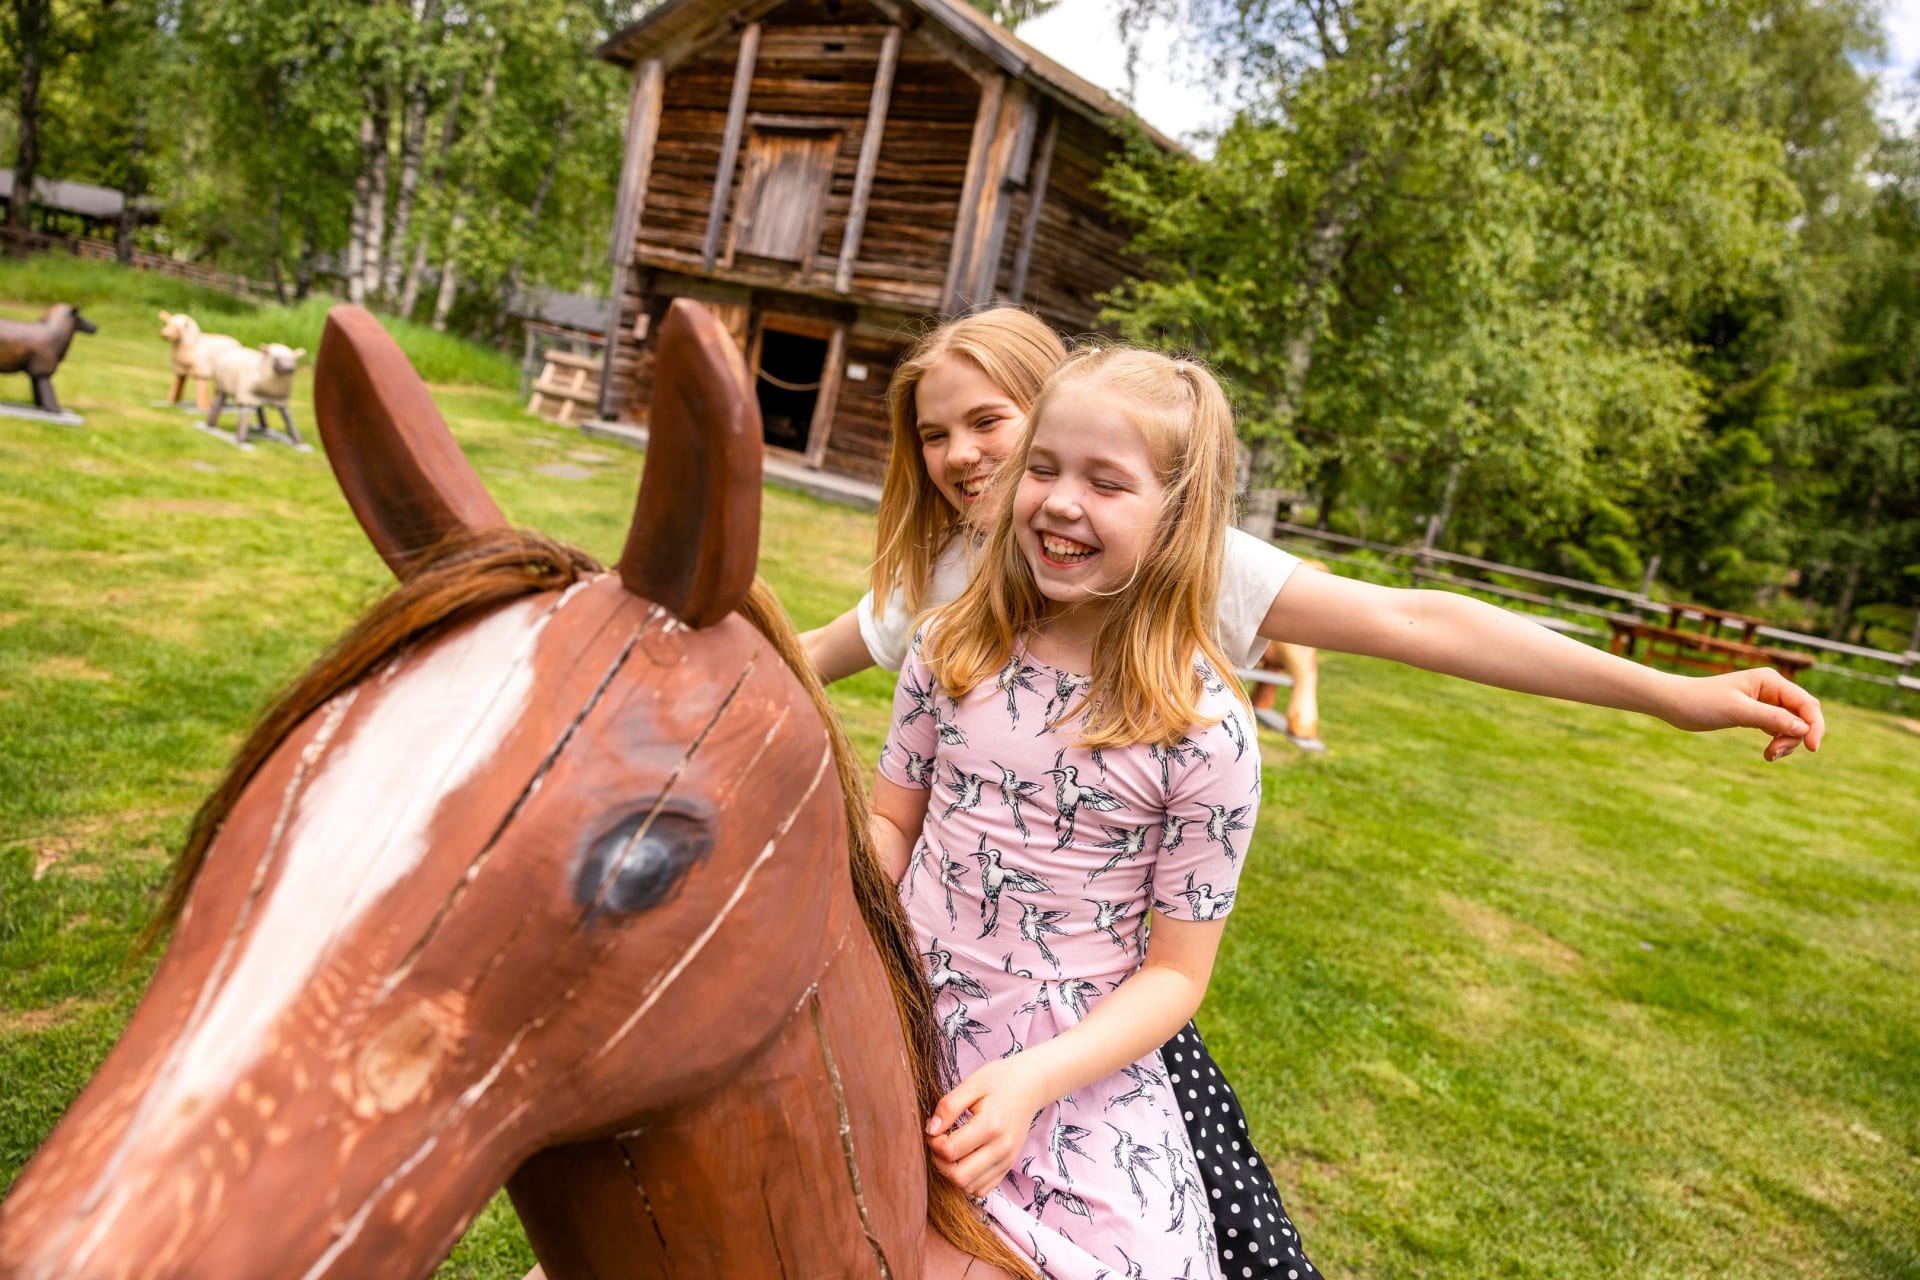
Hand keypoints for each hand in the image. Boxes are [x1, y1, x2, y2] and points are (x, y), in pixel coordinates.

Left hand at [925, 1056, 1054, 1198]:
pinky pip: (982, 1189)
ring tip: (951, 1150)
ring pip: (969, 1187)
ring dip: (952, 1173)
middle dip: (940, 1162)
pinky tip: (963, 1160)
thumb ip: (949, 1106)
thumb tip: (931, 1131)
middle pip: (959, 1177)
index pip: (951, 1151)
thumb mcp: (972, 1084)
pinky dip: (967, 1181)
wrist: (1029, 1086)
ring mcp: (1006, 1161)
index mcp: (991, 1126)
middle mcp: (1001, 1149)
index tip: (934, 1129)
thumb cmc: (999, 1081)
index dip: (934, 1142)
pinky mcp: (1007, 1167)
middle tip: (939, 1142)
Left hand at [1663, 667, 1826, 761]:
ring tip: (1769, 755)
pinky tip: (1768, 754)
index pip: (1806, 704)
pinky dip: (1777, 743)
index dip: (1815, 726)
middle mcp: (1772, 689)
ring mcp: (1765, 702)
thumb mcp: (1737, 711)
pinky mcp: (1756, 714)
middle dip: (1795, 737)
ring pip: (1792, 726)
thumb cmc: (1701, 702)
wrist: (1673, 703)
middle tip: (1773, 753)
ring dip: (1786, 743)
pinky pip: (1778, 730)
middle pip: (1802, 716)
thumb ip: (1771, 718)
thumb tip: (1803, 728)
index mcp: (1771, 681)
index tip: (1812, 749)